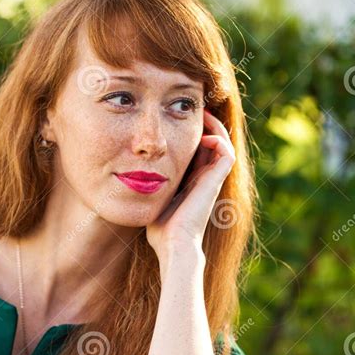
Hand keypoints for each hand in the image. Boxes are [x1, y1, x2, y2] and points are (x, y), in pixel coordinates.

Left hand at [146, 109, 235, 260]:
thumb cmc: (160, 230)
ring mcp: (212, 180)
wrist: (174, 243)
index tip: (175, 121)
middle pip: (209, 145)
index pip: (195, 153)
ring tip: (201, 113)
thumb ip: (146, 188)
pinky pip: (226, 151)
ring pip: (222, 144)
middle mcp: (204, 180)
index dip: (189, 136)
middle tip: (190, 110)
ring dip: (213, 127)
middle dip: (201, 126)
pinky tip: (201, 134)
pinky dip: (218, 138)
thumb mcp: (151, 201)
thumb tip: (128, 176)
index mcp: (191, 184)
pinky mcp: (216, 181)